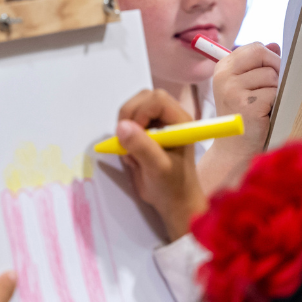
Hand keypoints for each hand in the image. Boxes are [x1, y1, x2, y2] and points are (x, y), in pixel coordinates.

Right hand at [115, 89, 207, 240]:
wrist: (173, 202)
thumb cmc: (172, 186)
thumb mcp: (157, 167)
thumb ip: (141, 146)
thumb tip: (121, 127)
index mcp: (180, 122)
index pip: (157, 99)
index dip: (141, 111)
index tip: (133, 133)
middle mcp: (169, 118)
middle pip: (143, 98)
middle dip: (129, 116)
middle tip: (125, 140)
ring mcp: (157, 125)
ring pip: (133, 110)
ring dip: (125, 129)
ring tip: (131, 152)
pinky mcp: (146, 134)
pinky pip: (127, 126)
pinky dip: (124, 139)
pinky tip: (132, 157)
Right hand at [211, 42, 280, 152]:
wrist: (235, 149)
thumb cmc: (244, 116)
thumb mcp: (246, 86)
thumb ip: (258, 65)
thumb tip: (275, 45)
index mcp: (222, 68)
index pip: (255, 48)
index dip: (269, 59)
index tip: (268, 76)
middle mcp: (224, 77)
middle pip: (263, 55)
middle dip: (275, 70)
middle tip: (271, 90)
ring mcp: (233, 90)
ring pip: (272, 76)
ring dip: (275, 91)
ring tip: (265, 106)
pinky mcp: (248, 105)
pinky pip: (275, 93)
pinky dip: (275, 104)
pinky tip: (265, 115)